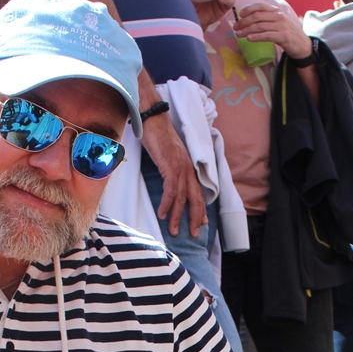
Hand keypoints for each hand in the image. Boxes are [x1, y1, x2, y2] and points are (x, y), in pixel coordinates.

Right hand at [141, 111, 207, 235]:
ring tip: (173, 230)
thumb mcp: (168, 155)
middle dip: (194, 218)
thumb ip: (171, 168)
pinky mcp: (170, 166)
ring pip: (182, 198)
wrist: (151, 117)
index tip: (201, 222)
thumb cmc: (157, 135)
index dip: (201, 208)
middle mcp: (188, 168)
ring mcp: (180, 167)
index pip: (198, 191)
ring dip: (177, 216)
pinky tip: (162, 214)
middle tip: (192, 233)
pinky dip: (166, 204)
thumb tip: (168, 180)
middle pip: (195, 198)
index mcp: (189, 166)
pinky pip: (171, 190)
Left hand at [234, 2, 312, 60]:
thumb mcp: (278, 23)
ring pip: (260, 26)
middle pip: (257, 16)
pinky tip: (248, 39)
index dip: (248, 9)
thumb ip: (267, 19)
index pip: (260, 6)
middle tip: (235, 28)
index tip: (239, 15)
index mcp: (276, 11)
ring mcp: (281, 26)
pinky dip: (256, 37)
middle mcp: (279, 16)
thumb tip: (250, 20)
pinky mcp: (283, 37)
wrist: (302, 45)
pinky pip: (267, 35)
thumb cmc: (288, 34)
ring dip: (247, 30)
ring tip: (238, 35)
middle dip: (244, 22)